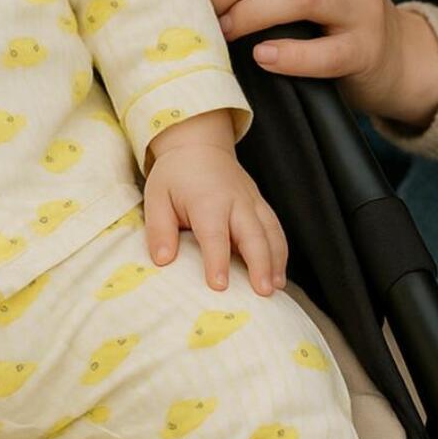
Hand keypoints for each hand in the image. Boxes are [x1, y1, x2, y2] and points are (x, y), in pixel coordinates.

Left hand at [143, 143, 288, 296]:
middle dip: (260, 264)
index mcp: (207, 201)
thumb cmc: (175, 175)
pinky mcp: (261, 205)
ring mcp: (252, 202)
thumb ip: (159, 229)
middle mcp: (235, 202)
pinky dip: (281, 252)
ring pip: (271, 233)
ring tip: (275, 288)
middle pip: (253, 235)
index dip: (217, 261)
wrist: (198, 146)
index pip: (214, 235)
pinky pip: (275, 229)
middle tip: (263, 292)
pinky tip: (279, 274)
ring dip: (276, 262)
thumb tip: (162, 260)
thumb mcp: (156, 197)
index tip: (220, 285)